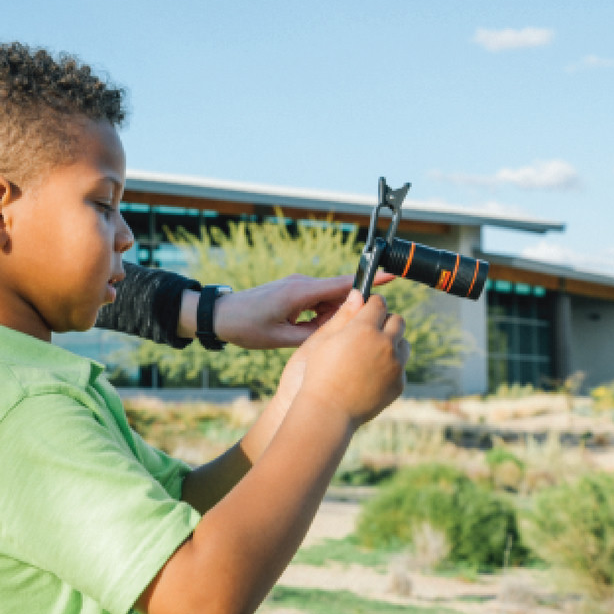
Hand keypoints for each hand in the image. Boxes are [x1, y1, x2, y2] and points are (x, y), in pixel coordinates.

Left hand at [183, 272, 394, 349]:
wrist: (220, 315)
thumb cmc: (247, 327)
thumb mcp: (281, 339)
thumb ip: (312, 336)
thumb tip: (337, 332)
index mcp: (300, 292)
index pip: (342, 284)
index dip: (369, 282)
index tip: (392, 274)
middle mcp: (302, 283)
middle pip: (337, 295)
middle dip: (340, 313)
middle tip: (317, 331)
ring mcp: (297, 285)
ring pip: (327, 299)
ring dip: (325, 316)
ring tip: (301, 332)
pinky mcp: (293, 290)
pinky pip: (315, 300)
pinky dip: (316, 314)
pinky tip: (299, 328)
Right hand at [295, 290, 409, 427]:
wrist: (328, 411)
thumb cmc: (319, 373)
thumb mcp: (324, 340)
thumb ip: (345, 315)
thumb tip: (358, 294)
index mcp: (365, 329)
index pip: (378, 304)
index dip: (372, 304)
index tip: (367, 308)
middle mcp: (386, 344)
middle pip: (397, 320)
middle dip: (385, 321)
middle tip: (370, 330)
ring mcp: (396, 365)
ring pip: (404, 343)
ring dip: (392, 343)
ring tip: (372, 353)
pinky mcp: (399, 383)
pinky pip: (400, 367)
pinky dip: (390, 366)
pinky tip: (371, 374)